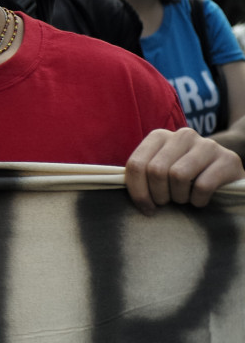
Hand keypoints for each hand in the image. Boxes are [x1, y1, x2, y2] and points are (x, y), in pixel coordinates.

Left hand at [124, 128, 244, 213]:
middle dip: (159, 195)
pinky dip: (198, 200)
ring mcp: (207, 145)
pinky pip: (203, 186)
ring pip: (178, 176)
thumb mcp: (161, 170)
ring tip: (184, 198)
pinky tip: (200, 200)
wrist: (226, 172)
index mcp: (159, 136)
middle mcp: (182, 135)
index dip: (137, 191)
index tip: (146, 207)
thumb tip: (115, 185)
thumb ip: (142, 174)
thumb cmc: (186, 177)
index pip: (136, 165)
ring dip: (179, 197)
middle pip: (156, 171)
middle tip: (168, 202)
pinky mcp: (228, 159)